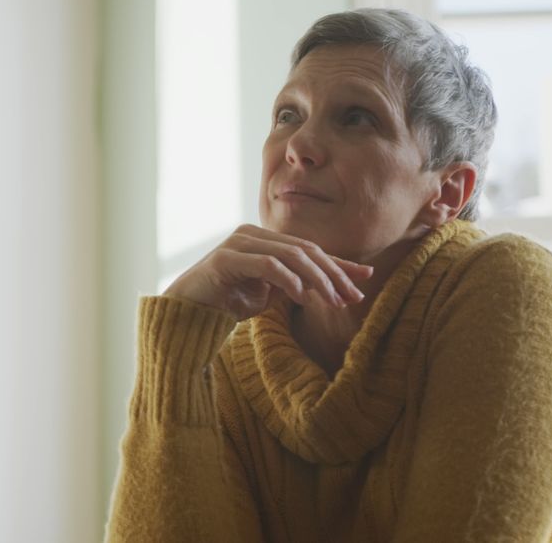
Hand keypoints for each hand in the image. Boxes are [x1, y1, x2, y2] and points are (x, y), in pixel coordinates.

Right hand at [162, 224, 373, 321]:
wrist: (187, 315)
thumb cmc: (227, 303)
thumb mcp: (272, 294)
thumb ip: (299, 284)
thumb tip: (337, 284)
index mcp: (262, 238)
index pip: (308, 248)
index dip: (338, 264)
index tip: (364, 280)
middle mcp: (250, 234)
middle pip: (304, 249)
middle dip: (333, 273)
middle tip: (353, 297)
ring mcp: (237, 244)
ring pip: (290, 255)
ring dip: (317, 279)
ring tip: (333, 301)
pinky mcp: (225, 259)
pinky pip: (267, 265)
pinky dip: (289, 281)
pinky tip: (302, 297)